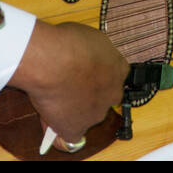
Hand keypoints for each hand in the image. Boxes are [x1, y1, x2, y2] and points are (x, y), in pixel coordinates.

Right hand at [9, 21, 128, 148]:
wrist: (53, 62)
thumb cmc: (67, 43)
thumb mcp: (88, 38)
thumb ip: (92, 52)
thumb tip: (84, 53)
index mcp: (119, 68)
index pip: (115, 75)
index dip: (99, 73)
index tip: (86, 71)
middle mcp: (113, 92)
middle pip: (104, 96)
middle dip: (91, 92)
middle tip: (70, 84)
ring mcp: (96, 113)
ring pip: (88, 115)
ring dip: (76, 109)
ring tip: (55, 97)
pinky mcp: (77, 128)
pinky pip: (71, 135)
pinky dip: (62, 129)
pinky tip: (53, 121)